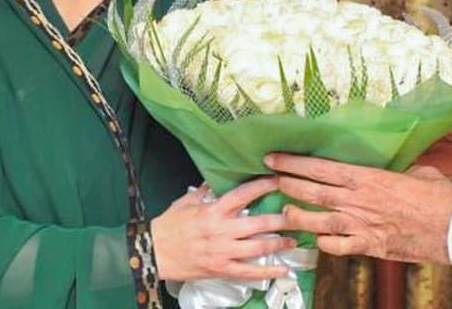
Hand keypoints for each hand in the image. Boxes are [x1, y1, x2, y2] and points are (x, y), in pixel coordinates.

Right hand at [150, 177, 294, 282]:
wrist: (153, 253)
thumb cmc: (168, 226)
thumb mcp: (186, 202)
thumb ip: (205, 191)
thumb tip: (218, 178)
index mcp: (214, 210)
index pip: (244, 194)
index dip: (264, 186)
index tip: (280, 180)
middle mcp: (222, 230)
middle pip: (259, 223)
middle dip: (282, 219)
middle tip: (298, 214)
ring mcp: (223, 252)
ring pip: (259, 247)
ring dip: (280, 243)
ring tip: (294, 240)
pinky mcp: (222, 269)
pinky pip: (249, 272)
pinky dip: (268, 272)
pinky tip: (284, 271)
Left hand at [265, 154, 451, 264]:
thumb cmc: (440, 198)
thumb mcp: (419, 172)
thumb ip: (399, 169)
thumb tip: (396, 165)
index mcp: (369, 178)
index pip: (322, 167)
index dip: (295, 162)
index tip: (275, 157)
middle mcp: (359, 201)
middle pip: (312, 191)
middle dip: (286, 183)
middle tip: (267, 178)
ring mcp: (361, 225)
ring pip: (318, 220)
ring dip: (297, 215)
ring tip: (283, 211)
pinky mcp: (369, 246)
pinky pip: (337, 247)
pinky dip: (323, 243)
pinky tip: (316, 239)